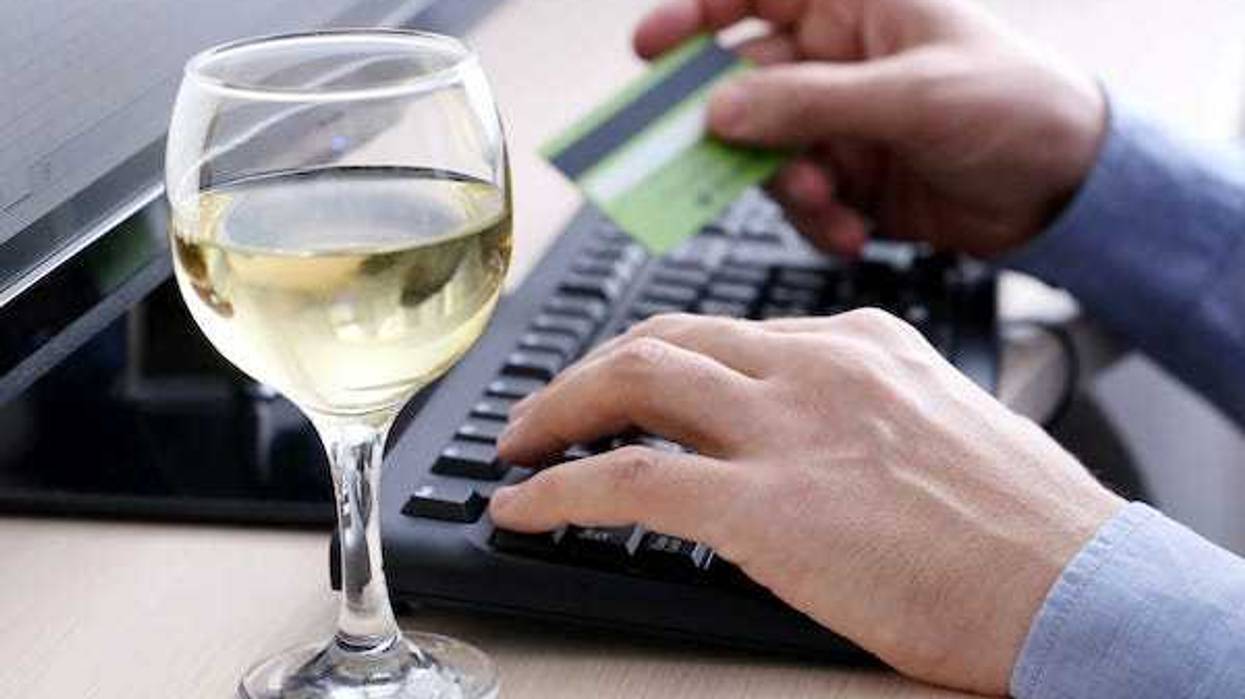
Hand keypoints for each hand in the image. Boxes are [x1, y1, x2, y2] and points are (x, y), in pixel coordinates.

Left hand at [489, 312, 1122, 694]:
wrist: (1076, 586)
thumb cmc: (1025, 525)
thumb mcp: (941, 426)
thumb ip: (864, 411)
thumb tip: (807, 441)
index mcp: (859, 344)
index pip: (728, 331)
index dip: (658, 356)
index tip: (625, 382)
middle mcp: (814, 366)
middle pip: (665, 338)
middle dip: (590, 371)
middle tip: (547, 408)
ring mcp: (784, 428)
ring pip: (633, 382)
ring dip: (557, 411)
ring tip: (519, 444)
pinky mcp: (761, 504)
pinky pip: (624, 480)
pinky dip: (557, 490)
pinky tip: (522, 508)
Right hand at [634, 0, 1107, 256]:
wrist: (1070, 191)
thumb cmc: (1018, 106)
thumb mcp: (911, 96)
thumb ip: (809, 103)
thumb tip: (720, 111)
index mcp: (856, 10)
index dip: (695, 16)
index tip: (648, 51)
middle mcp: (839, 64)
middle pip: (745, 85)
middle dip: (726, 129)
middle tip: (692, 160)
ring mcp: (841, 126)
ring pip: (766, 155)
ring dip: (785, 188)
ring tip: (825, 203)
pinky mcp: (851, 182)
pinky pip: (801, 202)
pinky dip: (817, 222)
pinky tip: (852, 231)